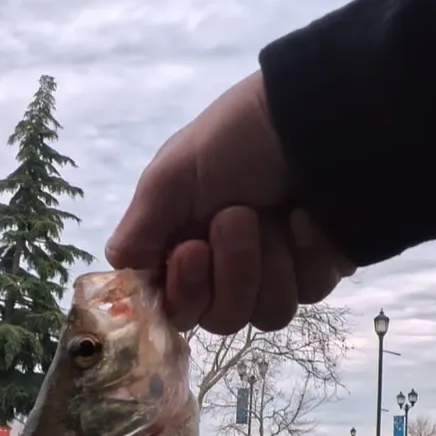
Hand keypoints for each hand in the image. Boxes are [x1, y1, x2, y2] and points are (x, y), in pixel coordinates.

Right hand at [105, 72, 355, 334]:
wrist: (311, 115)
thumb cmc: (233, 138)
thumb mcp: (172, 174)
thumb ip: (140, 229)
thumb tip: (119, 270)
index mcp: (183, 255)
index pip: (175, 311)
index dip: (185, 294)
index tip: (193, 252)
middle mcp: (225, 274)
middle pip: (223, 320)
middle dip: (233, 270)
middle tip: (240, 215)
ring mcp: (273, 276)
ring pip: (269, 314)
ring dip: (270, 261)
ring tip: (276, 213)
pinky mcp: (316, 272)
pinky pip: (311, 291)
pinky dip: (309, 252)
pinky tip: (307, 215)